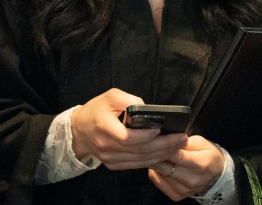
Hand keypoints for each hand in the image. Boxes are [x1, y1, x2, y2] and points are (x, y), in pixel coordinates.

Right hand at [71, 89, 187, 170]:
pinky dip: (152, 160)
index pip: (128, 137)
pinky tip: (164, 154)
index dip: (146, 135)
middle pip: (139, 150)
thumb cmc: (96, 110)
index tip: (160, 128)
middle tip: (181, 138)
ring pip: (140, 160)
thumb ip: (128, 100)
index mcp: (103, 127)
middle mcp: (105, 145)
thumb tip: (148, 110)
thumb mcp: (110, 96)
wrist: (79, 129)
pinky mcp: (113, 165)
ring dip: (162, 154)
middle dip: (164, 145)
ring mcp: (109, 158)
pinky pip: (136, 164)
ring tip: (178, 146)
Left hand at [148, 135, 225, 200]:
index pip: (175, 155)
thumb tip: (169, 140)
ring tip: (157, 155)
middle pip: (164, 166)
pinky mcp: (177, 195)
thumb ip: (184, 141)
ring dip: (155, 163)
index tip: (156, 139)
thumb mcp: (201, 142)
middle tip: (150, 146)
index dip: (163, 146)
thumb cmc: (208, 155)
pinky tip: (161, 167)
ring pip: (159, 173)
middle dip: (155, 154)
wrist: (217, 175)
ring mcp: (184, 189)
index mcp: (200, 164)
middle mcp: (192, 180)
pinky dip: (156, 173)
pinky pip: (158, 182)